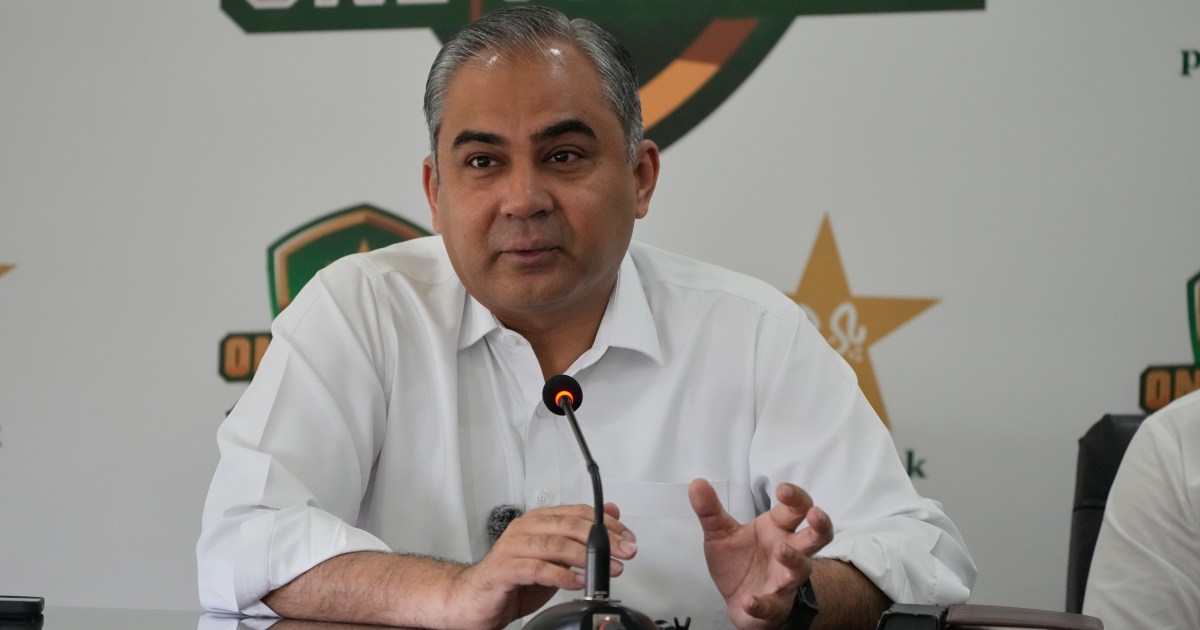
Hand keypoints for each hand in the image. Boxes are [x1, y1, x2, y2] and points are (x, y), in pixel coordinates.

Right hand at [450, 502, 637, 628]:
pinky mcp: (504, 569)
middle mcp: (525, 529)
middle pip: (569, 525)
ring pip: (555, 544)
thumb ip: (579, 537)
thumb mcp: (554, 557)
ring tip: (605, 569)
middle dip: (602, 539)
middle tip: (624, 553)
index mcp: (538, 521)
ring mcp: (512, 547)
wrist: (474, 600)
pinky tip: (577, 582)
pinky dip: (561, 575)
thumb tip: (611, 513)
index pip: (578, 512)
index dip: (607, 524)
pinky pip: (536, 569)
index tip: (627, 539)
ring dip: (585, 557)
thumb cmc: (512, 579)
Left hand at [688, 479, 832, 629]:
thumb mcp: (720, 533)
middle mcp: (788, 551)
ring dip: (794, 559)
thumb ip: (710, 510)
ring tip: (780, 550)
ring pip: (801, 568)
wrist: (737, 599)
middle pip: (817, 536)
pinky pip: (774, 605)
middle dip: (820, 524)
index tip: (783, 489)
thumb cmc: (739, 561)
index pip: (796, 508)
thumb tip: (697, 483)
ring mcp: (785, 579)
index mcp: (777, 529)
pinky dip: (762, 604)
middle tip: (814, 513)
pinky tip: (749, 601)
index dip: (796, 497)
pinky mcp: (775, 605)